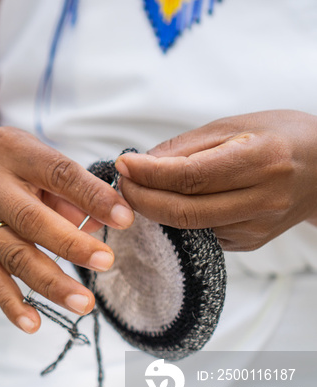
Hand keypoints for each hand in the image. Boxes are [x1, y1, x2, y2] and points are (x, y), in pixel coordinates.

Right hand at [0, 126, 134, 332]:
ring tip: (83, 303)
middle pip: (30, 219)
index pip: (58, 173)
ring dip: (50, 282)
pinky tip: (33, 324)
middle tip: (107, 262)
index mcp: (13, 150)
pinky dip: (11, 304)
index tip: (125, 219)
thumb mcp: (44, 162)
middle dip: (70, 244)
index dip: (92, 196)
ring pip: (13, 254)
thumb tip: (104, 224)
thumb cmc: (22, 170)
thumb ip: (74, 190)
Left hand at [115, 110, 316, 250]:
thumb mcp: (234, 126)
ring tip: (139, 191)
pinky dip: (177, 220)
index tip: (124, 165)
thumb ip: (185, 147)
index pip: (190, 177)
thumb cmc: (279, 137)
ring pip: (189, 227)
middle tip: (123, 184)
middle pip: (184, 211)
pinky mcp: (249, 242)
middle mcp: (263, 199)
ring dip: (155, 211)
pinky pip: (201, 233)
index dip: (149, 174)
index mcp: (261, 160)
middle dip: (143, 199)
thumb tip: (140, 164)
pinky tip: (169, 203)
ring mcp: (257, 227)